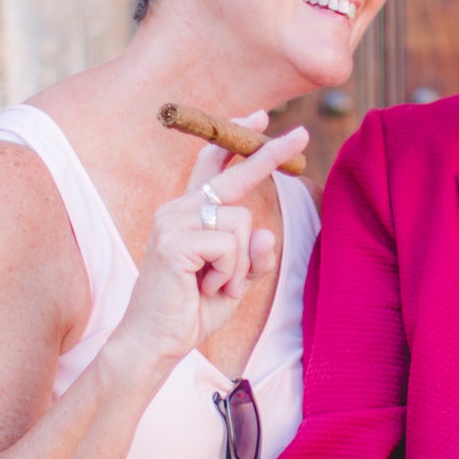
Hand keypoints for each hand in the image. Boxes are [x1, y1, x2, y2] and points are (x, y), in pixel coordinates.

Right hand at [114, 126, 308, 371]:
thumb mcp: (236, 279)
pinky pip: (230, 245)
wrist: (156, 342)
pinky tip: (207, 288)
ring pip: (241, 221)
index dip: (236, 139)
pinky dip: (230, 273)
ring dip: (242, 263)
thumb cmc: (192, 310)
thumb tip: (267, 231)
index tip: (260, 116)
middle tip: (301, 133)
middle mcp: (178, 209)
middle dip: (269, 154)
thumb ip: (254, 256)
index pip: (213, 164)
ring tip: (216, 285)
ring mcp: (173, 222)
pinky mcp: (174, 242)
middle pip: (233, 175)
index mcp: (190, 213)